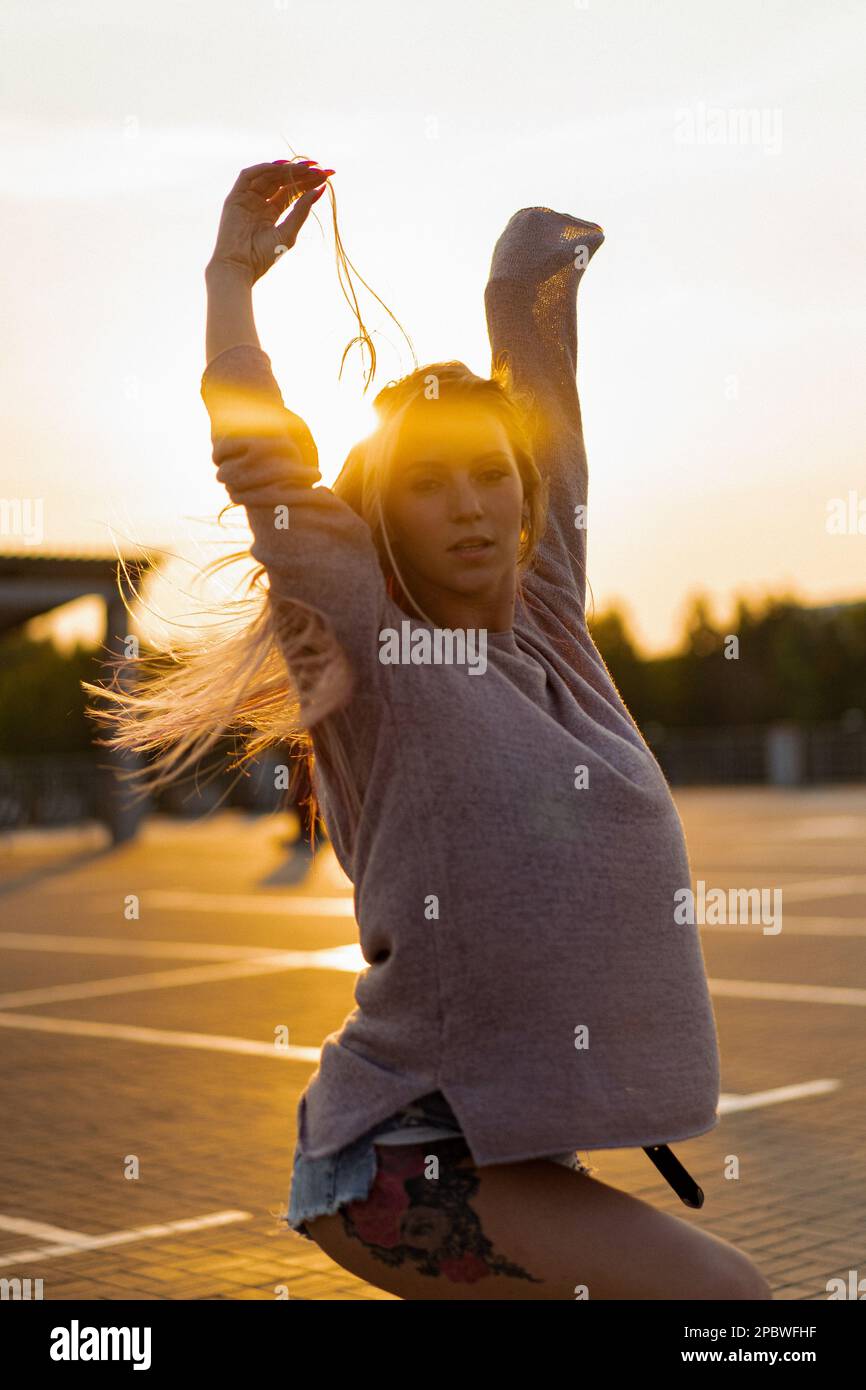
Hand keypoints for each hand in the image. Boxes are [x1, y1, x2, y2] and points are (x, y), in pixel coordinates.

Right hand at [206, 159, 334, 286]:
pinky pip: (248, 176)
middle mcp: (259, 203)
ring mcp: (247, 198)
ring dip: (286, 169)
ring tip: (305, 168)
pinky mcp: (235, 197)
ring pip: (267, 176)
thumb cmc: (263, 256)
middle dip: (301, 174)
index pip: (292, 191)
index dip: (308, 182)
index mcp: (271, 213)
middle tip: (319, 168)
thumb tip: (319, 190)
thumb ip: (301, 211)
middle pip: (282, 181)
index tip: (327, 175)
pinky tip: (282, 167)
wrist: (240, 267)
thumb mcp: (288, 232)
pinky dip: (264, 168)